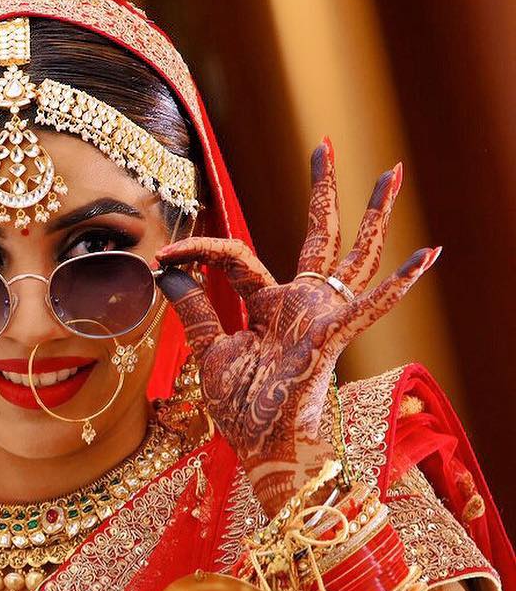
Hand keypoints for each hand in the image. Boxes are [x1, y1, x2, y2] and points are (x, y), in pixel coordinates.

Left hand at [154, 136, 439, 514]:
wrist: (259, 446)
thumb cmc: (240, 409)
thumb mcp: (209, 353)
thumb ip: (195, 311)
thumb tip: (167, 273)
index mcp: (267, 307)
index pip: (235, 258)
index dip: (198, 251)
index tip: (164, 253)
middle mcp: (300, 305)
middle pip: (318, 236)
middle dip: (323, 191)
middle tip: (325, 144)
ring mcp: (321, 317)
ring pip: (354, 255)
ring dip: (374, 215)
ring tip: (393, 172)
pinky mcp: (333, 336)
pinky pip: (370, 306)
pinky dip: (397, 283)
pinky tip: (426, 256)